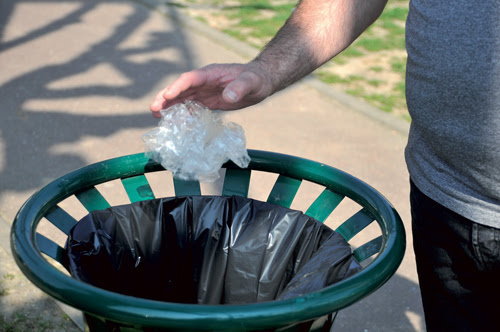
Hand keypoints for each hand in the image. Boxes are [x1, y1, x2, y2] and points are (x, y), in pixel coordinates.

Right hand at [150, 63, 274, 116]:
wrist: (262, 82)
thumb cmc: (257, 79)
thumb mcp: (252, 82)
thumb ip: (240, 87)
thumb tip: (228, 96)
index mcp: (211, 73)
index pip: (190, 79)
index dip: (178, 87)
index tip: (167, 95)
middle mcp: (204, 81)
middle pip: (181, 88)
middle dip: (166, 97)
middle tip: (153, 108)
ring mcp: (204, 91)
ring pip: (183, 98)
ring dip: (170, 106)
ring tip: (156, 116)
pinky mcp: (208, 101)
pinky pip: (191, 107)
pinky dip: (182, 114)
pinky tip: (175, 123)